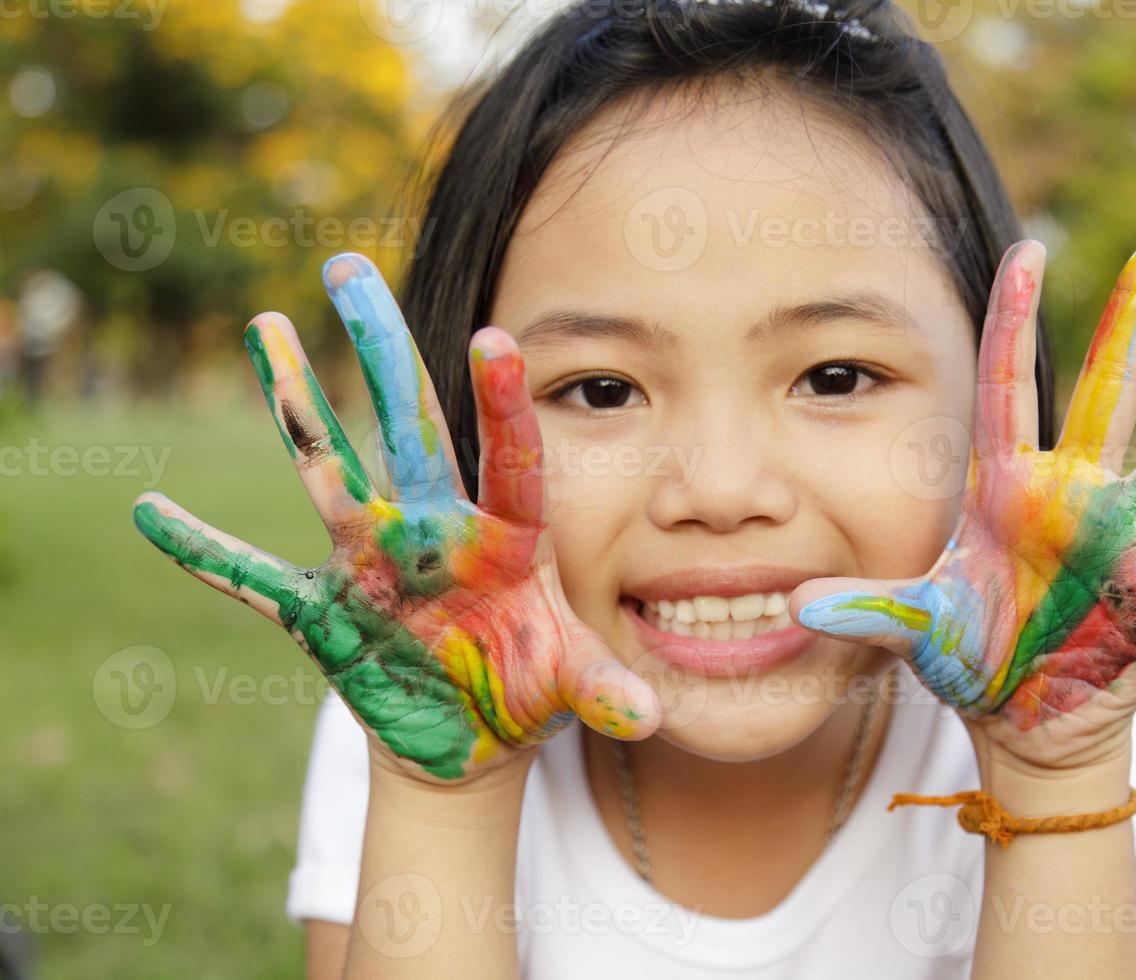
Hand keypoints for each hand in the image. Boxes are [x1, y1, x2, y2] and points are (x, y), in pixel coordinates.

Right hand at [133, 253, 659, 782]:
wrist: (472, 731)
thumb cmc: (528, 688)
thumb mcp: (570, 684)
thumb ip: (603, 688)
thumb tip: (649, 713)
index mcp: (507, 540)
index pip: (510, 458)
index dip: (505, 403)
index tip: (496, 335)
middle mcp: (435, 529)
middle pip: (407, 424)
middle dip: (381, 348)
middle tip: (347, 265)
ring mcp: (374, 562)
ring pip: (326, 467)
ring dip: (293, 402)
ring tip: (266, 323)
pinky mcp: (326, 610)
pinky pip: (253, 577)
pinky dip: (204, 551)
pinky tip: (150, 510)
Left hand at [791, 225, 1135, 769]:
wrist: (1020, 711)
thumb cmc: (969, 653)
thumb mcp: (915, 624)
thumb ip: (864, 609)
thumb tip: (795, 604)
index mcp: (1008, 489)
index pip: (1009, 382)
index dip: (1016, 317)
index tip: (1029, 246)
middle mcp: (1077, 497)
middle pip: (1112, 385)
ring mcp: (1131, 541)